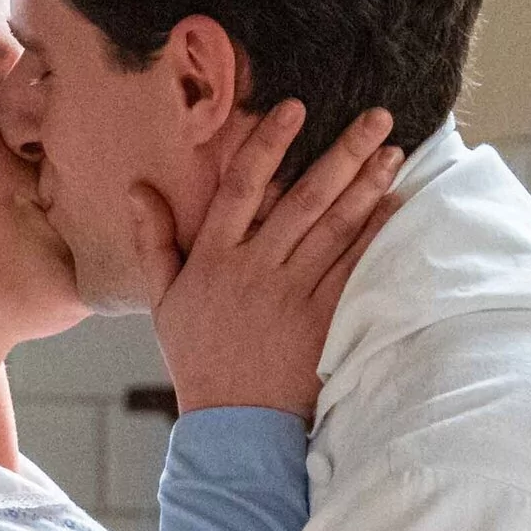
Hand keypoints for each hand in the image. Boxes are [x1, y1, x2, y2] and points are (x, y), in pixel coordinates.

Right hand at [131, 101, 401, 419]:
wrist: (232, 421)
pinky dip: (373, 236)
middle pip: (303, 199)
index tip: (296, 108)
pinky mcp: (321, 319)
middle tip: (377, 117)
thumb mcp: (162, 298)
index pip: (242, 187)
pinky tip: (393, 206)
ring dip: (366, 186)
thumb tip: (137, 188)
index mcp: (214, 257)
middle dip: (342, 153)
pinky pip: (351, 268)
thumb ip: (153, 239)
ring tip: (393, 151)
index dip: (269, 144)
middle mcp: (254, 269)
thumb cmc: (197, 355)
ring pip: (334, 229)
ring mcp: (291, 294)